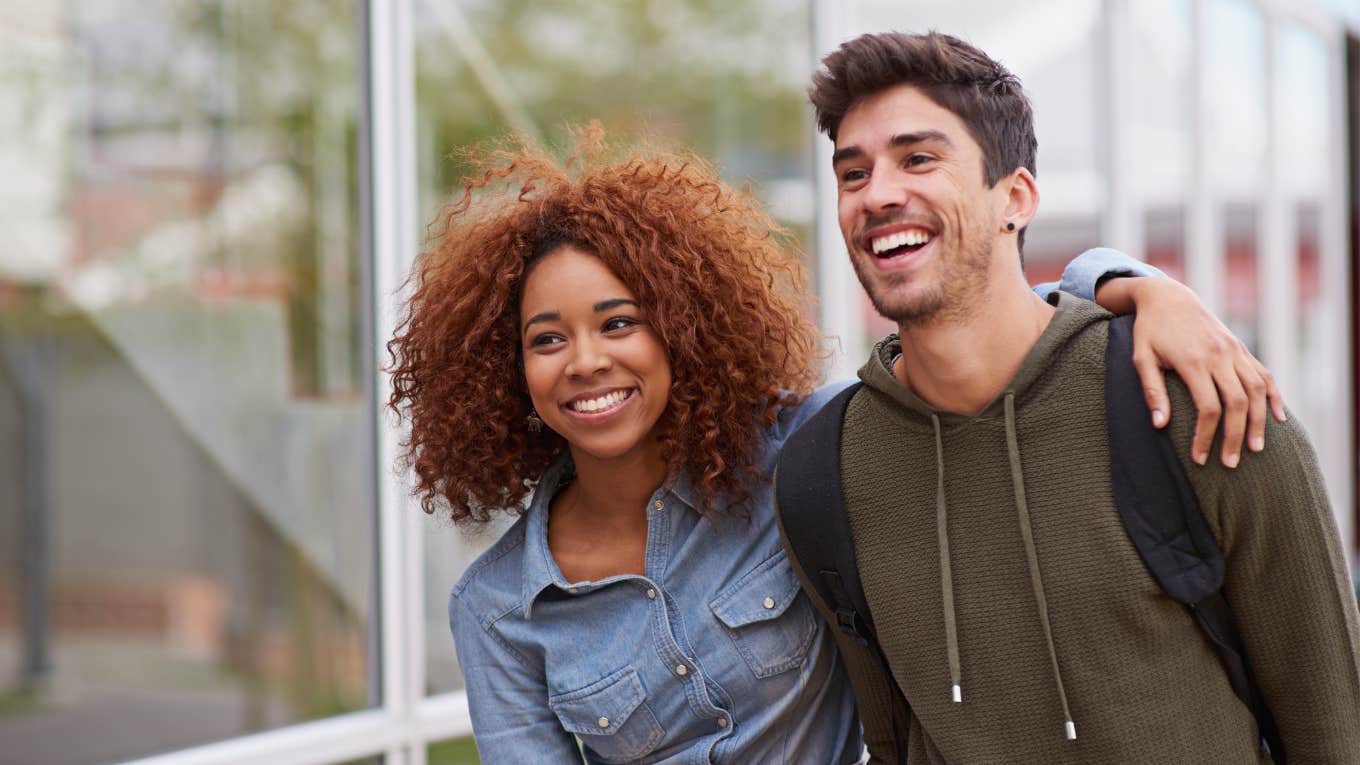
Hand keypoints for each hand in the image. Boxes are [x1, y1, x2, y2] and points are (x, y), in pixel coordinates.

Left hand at [1095, 276, 1285, 467]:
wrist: (1168, 297)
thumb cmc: (1149, 330)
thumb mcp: (1141, 358)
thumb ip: (1152, 391)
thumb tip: (1160, 425)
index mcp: (1193, 361)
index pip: (1208, 408)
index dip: (1206, 436)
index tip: (1200, 459)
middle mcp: (1219, 356)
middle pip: (1237, 403)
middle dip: (1236, 436)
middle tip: (1231, 463)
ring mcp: (1234, 351)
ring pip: (1257, 390)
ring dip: (1259, 421)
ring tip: (1256, 448)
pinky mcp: (1241, 348)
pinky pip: (1264, 374)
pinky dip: (1274, 396)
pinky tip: (1279, 418)